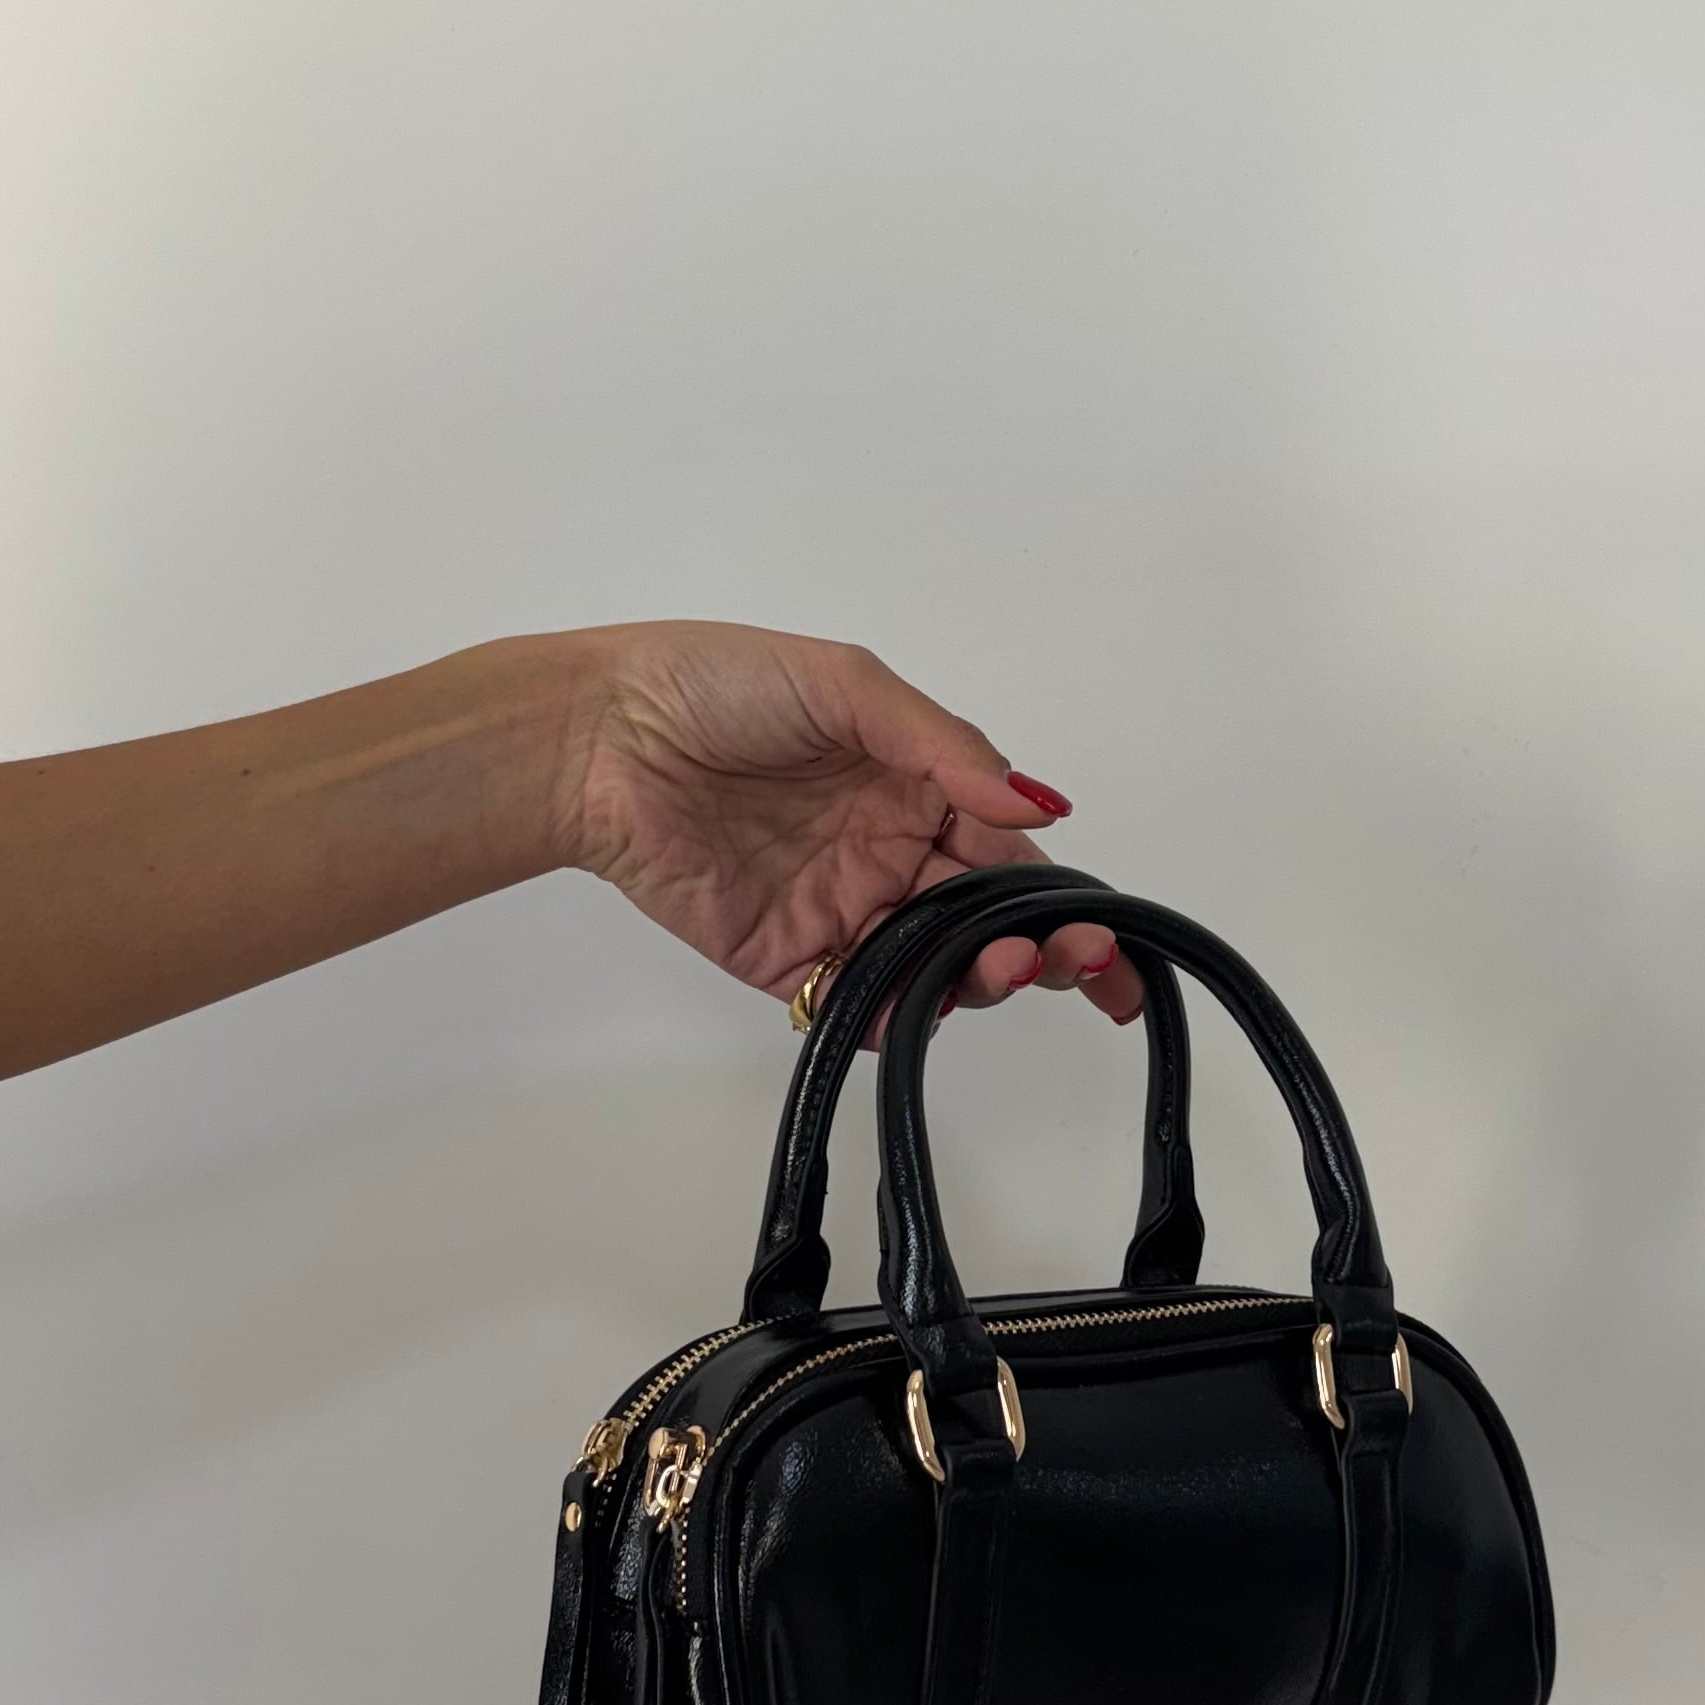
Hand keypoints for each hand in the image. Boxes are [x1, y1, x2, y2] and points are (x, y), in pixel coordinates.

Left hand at [553, 621, 1142, 1023]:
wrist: (600, 737)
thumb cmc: (716, 685)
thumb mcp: (848, 686)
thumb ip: (945, 747)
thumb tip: (1035, 804)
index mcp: (915, 784)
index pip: (1011, 850)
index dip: (1062, 895)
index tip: (1104, 933)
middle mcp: (888, 851)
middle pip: (988, 920)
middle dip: (1043, 949)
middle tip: (1072, 961)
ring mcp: (841, 909)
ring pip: (934, 968)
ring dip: (979, 978)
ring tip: (997, 964)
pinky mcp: (786, 958)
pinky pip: (854, 1004)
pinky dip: (896, 1018)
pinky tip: (922, 1007)